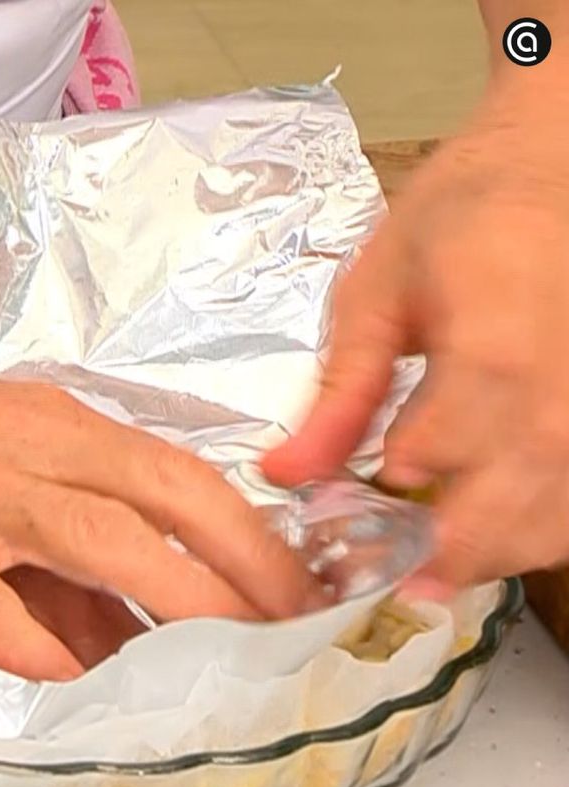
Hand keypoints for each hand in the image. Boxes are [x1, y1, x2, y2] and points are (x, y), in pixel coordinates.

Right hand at [0, 365, 321, 680]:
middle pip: (154, 500)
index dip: (246, 528)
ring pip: (87, 538)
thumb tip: (165, 600)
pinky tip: (66, 673)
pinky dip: (31, 640)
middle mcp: (28, 454)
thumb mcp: (24, 444)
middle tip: (285, 625)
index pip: (177, 471)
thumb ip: (92, 511)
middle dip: (234, 566)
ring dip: (167, 595)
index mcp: (63, 424)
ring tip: (221, 651)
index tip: (295, 581)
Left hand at [263, 71, 568, 590]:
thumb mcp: (378, 295)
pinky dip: (544, 526)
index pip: (435, 462)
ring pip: (558, 516)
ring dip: (496, 554)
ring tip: (435, 570)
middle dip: (444, 555)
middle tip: (391, 584)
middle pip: (508, 509)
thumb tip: (286, 474)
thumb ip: (339, 395)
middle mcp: (563, 390)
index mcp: (491, 354)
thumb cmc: (460, 215)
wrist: (556, 160)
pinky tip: (499, 531)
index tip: (339, 521)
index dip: (384, 503)